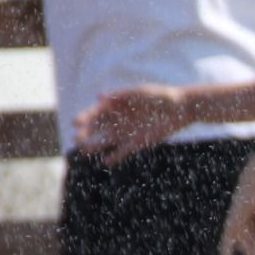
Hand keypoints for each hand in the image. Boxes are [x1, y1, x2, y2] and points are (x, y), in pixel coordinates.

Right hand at [73, 85, 188, 164]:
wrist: (178, 109)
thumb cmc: (159, 96)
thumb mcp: (140, 93)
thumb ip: (120, 95)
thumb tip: (99, 97)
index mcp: (114, 105)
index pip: (94, 113)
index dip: (84, 118)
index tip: (76, 123)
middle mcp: (117, 120)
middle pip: (96, 128)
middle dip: (85, 134)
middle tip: (77, 139)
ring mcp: (125, 132)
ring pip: (105, 141)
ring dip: (95, 146)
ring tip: (84, 150)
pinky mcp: (137, 143)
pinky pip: (122, 152)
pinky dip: (115, 156)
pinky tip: (107, 161)